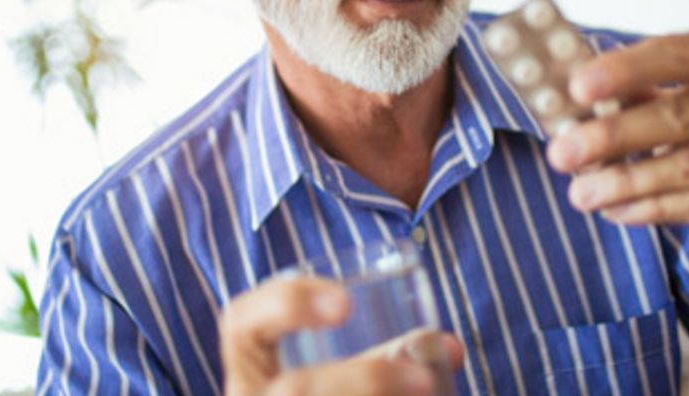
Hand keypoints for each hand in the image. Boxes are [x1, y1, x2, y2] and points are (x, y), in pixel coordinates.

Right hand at [220, 275, 464, 395]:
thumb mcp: (343, 381)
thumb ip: (384, 362)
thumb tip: (447, 347)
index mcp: (248, 374)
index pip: (240, 323)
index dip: (284, 302)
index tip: (346, 303)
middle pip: (292, 391)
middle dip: (364, 380)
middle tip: (425, 380)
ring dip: (373, 393)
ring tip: (427, 392)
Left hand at [545, 33, 688, 292]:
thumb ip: (641, 98)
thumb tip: (572, 107)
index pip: (682, 54)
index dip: (628, 70)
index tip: (577, 87)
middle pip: (684, 114)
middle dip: (614, 135)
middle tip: (562, 153)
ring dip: (626, 181)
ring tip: (581, 194)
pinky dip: (654, 208)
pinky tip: (617, 211)